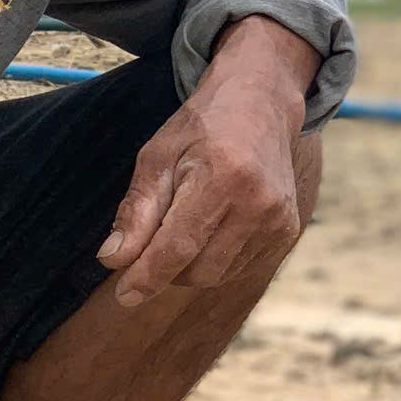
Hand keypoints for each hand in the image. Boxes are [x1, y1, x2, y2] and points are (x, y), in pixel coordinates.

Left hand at [96, 16, 319, 308]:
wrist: (259, 104)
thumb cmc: (200, 129)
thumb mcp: (156, 157)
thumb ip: (136, 211)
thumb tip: (113, 260)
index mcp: (222, 177)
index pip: (178, 246)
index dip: (147, 277)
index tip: (124, 296)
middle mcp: (258, 202)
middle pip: (197, 270)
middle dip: (164, 268)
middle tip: (148, 242)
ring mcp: (278, 220)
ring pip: (217, 275)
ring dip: (188, 266)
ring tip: (182, 223)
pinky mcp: (286, 231)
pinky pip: (238, 268)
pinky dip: (213, 260)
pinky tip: (209, 227)